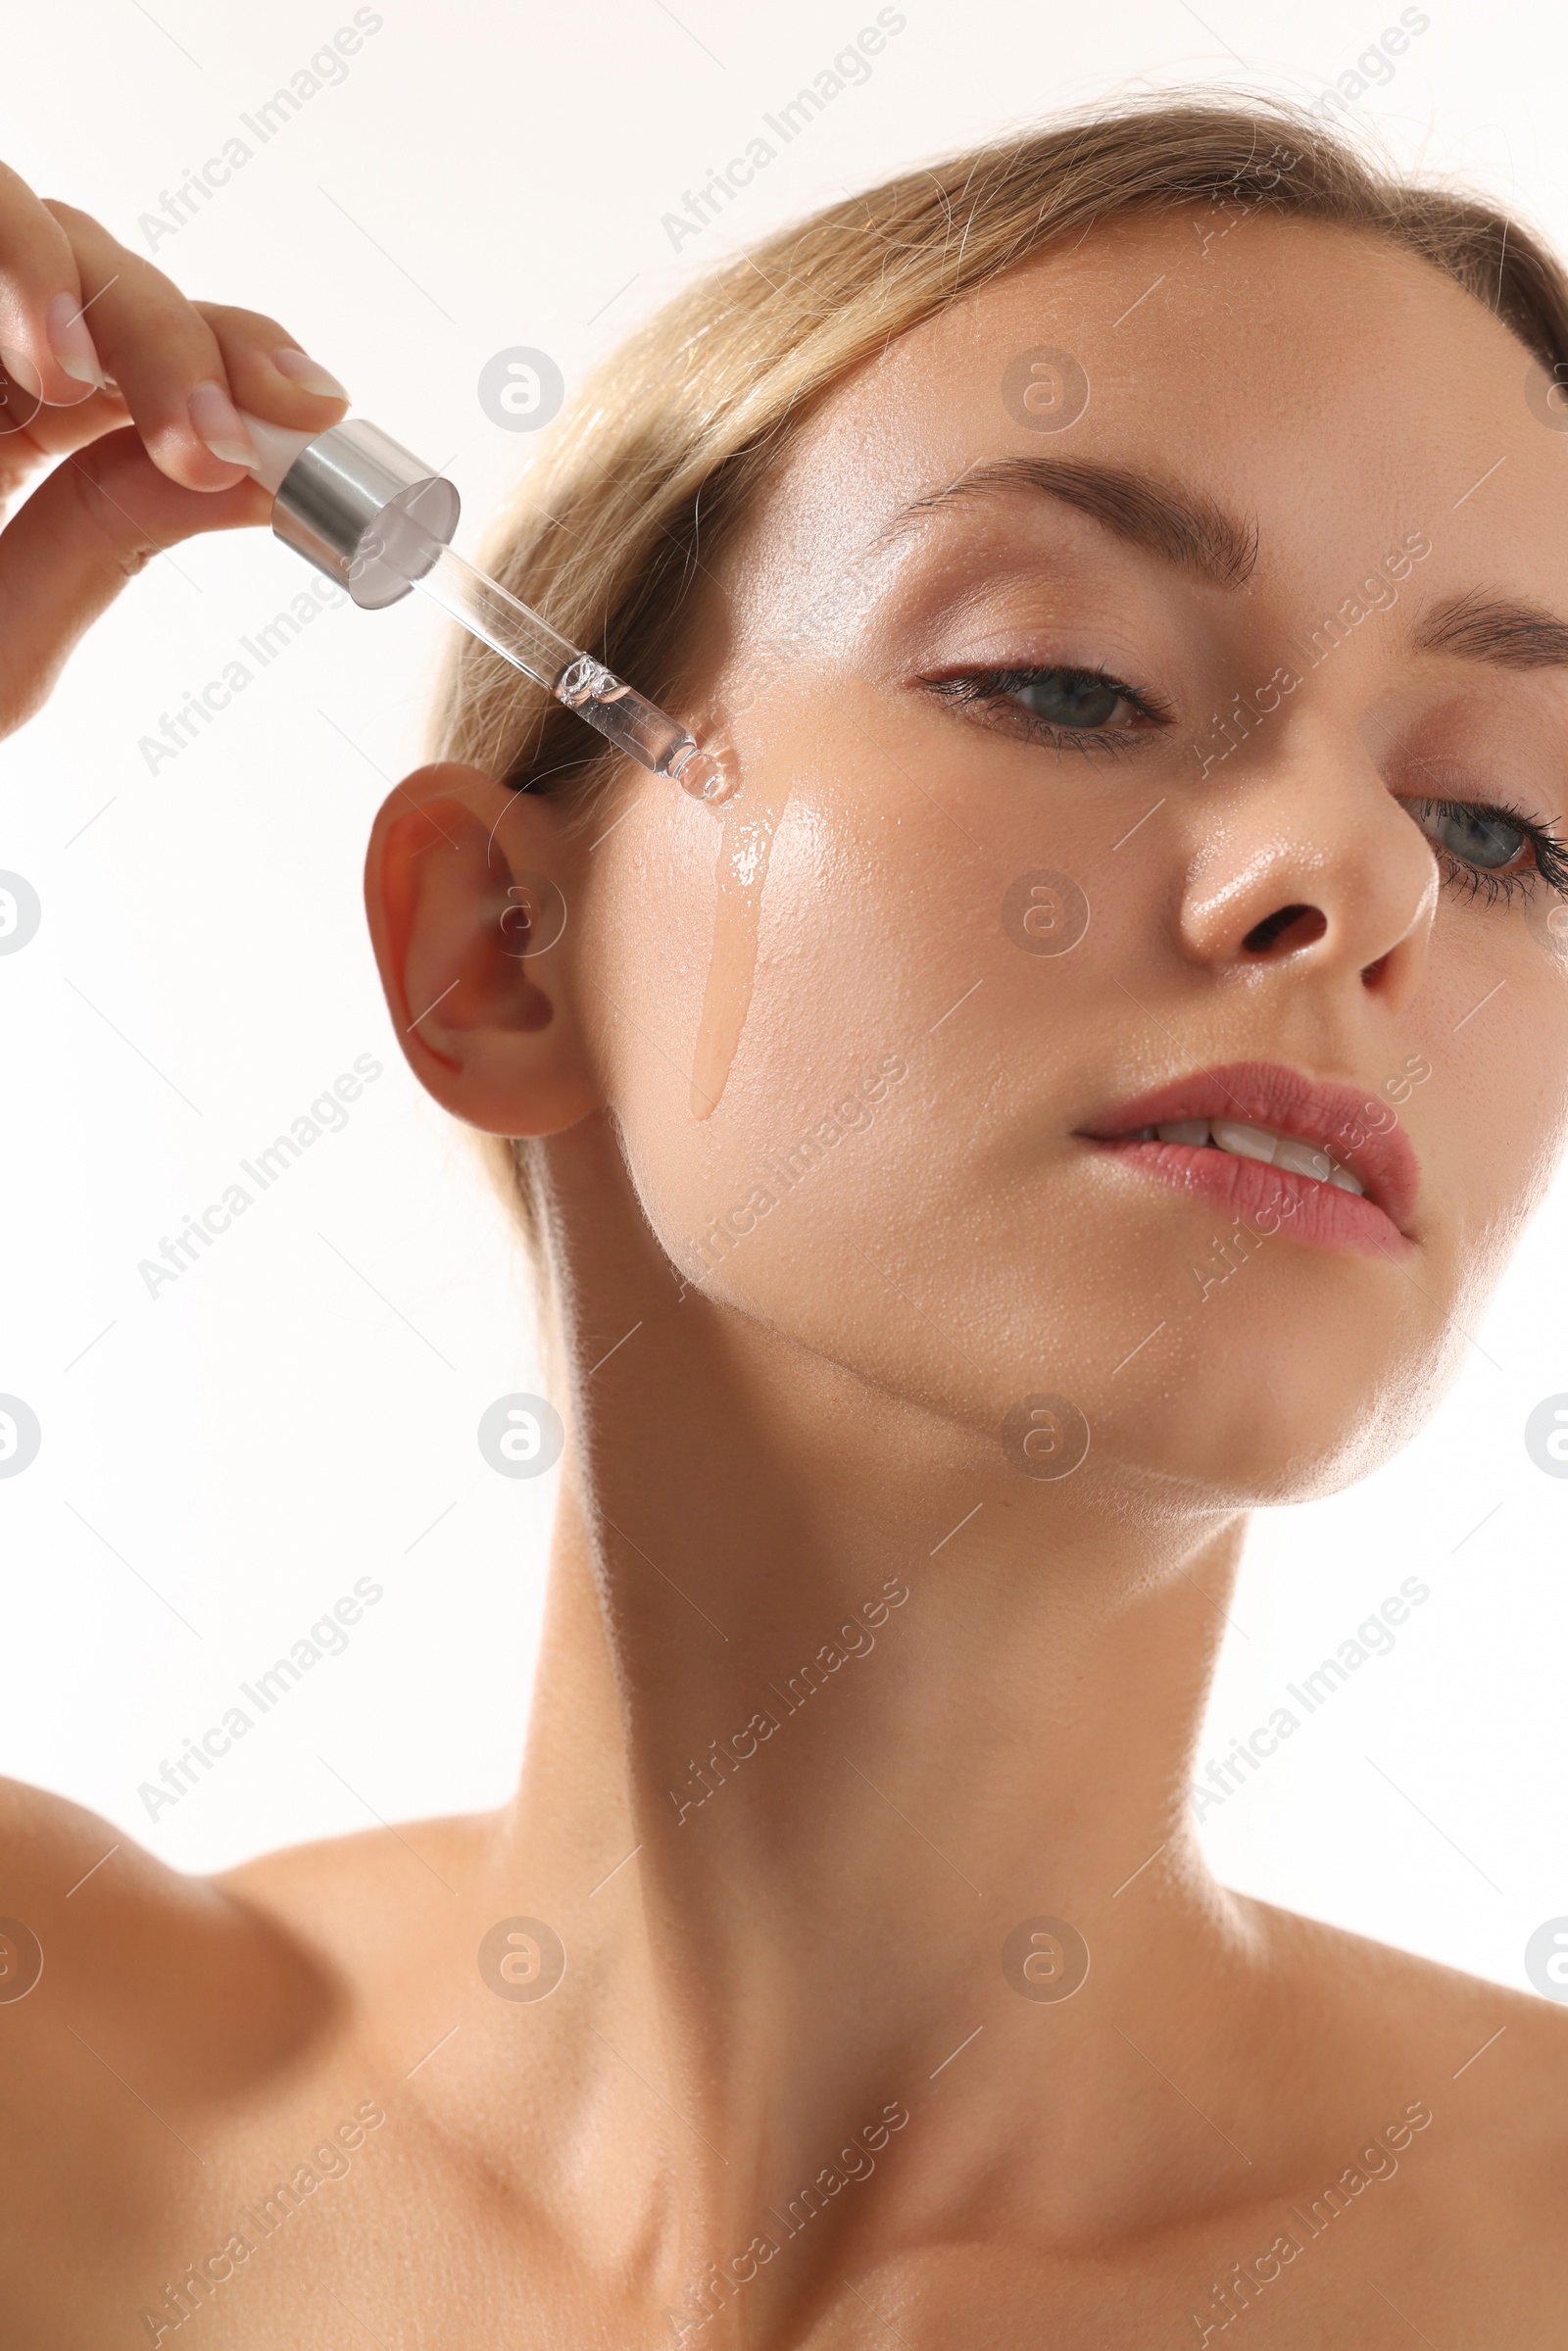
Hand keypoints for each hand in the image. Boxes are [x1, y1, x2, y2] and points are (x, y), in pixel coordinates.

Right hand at [0, 157, 348, 738]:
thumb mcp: (4, 636)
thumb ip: (109, 535)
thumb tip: (256, 471)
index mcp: (20, 423)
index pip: (156, 356)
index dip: (244, 358)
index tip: (315, 412)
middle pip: (97, 271)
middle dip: (175, 336)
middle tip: (216, 431)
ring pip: (13, 212)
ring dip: (65, 278)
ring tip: (81, 376)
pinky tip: (30, 359)